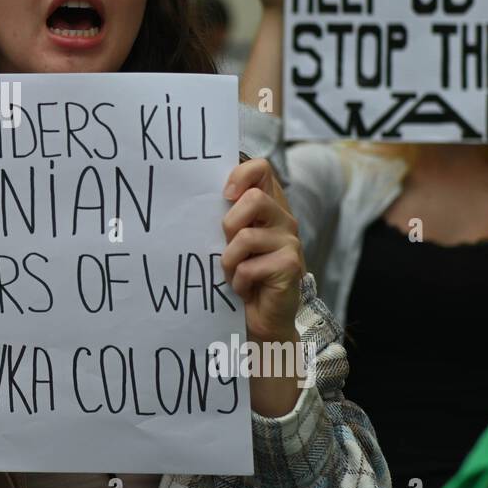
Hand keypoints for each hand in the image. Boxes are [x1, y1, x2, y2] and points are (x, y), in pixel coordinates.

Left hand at [220, 158, 303, 345]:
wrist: (261, 318)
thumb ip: (227, 215)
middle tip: (228, 245)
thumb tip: (196, 193)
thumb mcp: (231, 240)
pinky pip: (248, 267)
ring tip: (233, 273)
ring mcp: (290, 242)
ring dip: (229, 261)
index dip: (240, 173)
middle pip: (253, 198)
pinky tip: (244, 289)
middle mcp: (284, 219)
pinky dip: (238, 282)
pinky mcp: (289, 266)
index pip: (261, 168)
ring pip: (245, 237)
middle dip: (229, 224)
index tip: (224, 195)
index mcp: (269, 206)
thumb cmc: (242, 274)